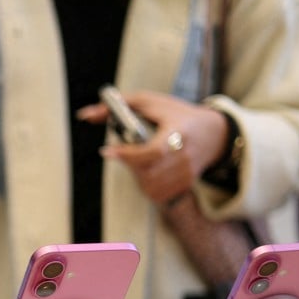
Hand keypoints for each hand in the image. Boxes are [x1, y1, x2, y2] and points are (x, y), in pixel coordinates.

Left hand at [78, 90, 230, 203]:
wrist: (213, 134)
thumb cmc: (176, 115)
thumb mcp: (149, 103)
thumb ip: (116, 107)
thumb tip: (85, 115)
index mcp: (179, 133)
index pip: (153, 151)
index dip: (128, 155)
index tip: (106, 151)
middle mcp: (185, 156)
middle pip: (147, 172)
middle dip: (129, 163)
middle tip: (121, 152)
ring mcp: (187, 174)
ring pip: (150, 187)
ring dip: (135, 175)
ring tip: (136, 160)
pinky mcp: (186, 185)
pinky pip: (158, 195)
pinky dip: (146, 185)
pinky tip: (146, 171)